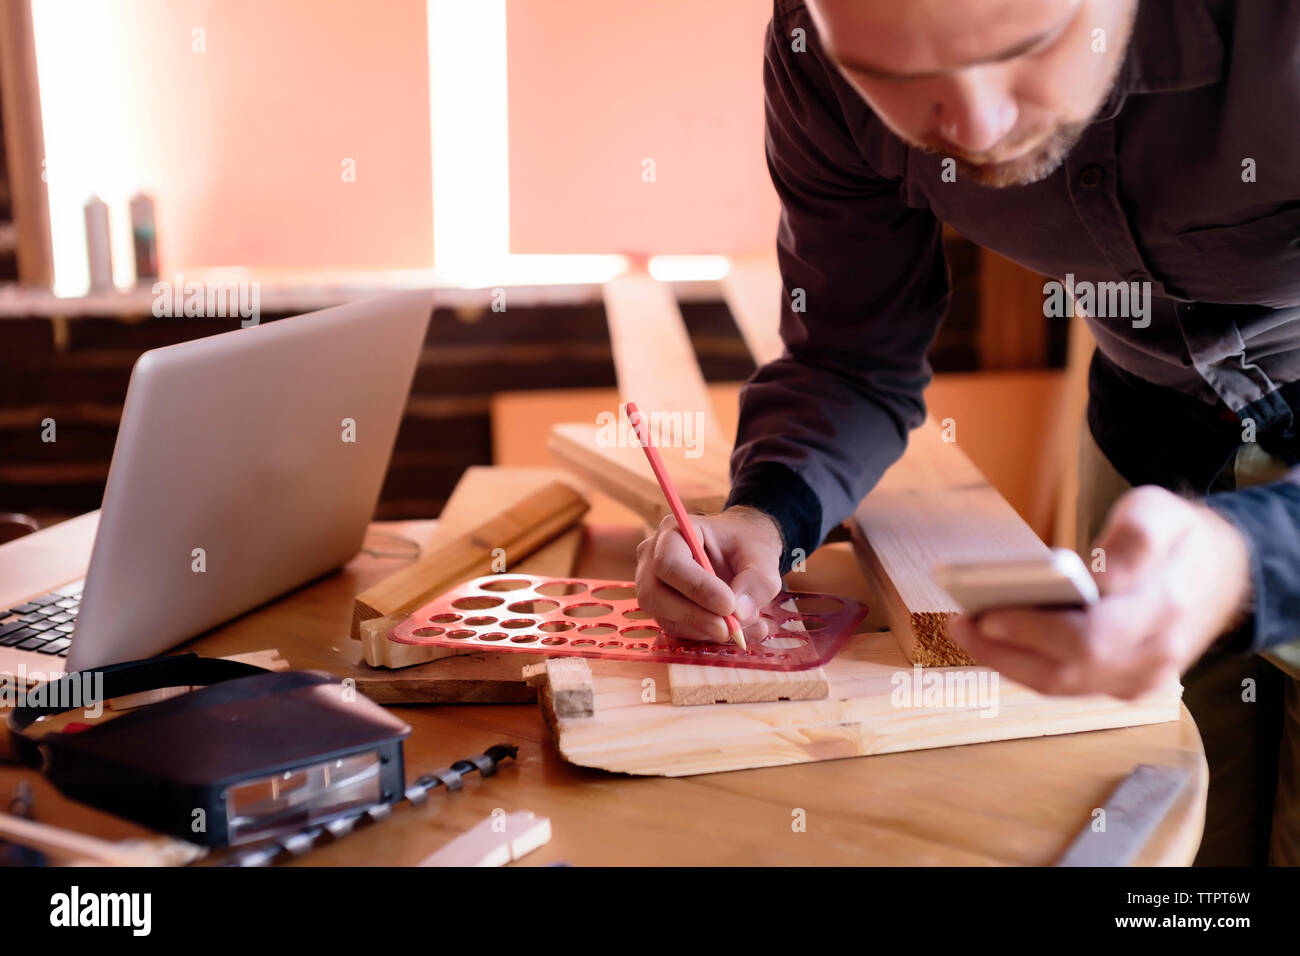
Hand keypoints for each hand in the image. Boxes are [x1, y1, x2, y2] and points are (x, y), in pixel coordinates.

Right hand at [634, 506, 783, 642]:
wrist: (742, 553)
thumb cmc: (746, 546)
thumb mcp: (763, 556)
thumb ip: (757, 582)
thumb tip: (740, 614)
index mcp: (673, 531)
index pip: (669, 562)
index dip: (696, 587)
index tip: (729, 605)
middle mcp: (652, 558)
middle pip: (654, 594)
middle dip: (694, 616)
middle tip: (729, 629)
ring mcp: (652, 586)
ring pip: (664, 617)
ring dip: (702, 630)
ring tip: (740, 631)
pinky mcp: (663, 610)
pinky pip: (675, 630)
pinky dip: (704, 636)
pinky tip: (734, 632)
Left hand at [948, 485, 1252, 698]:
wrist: (1225, 572)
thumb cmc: (1182, 537)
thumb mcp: (1162, 513)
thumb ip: (1131, 541)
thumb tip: (1099, 578)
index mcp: (1163, 610)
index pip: (1088, 637)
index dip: (1033, 631)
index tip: (988, 613)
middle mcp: (1153, 656)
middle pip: (1066, 672)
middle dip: (1005, 651)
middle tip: (960, 622)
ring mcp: (1140, 679)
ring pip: (1061, 686)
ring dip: (1007, 662)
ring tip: (966, 630)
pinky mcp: (1124, 684)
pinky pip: (1067, 684)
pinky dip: (1027, 666)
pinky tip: (996, 642)